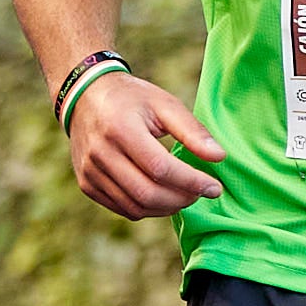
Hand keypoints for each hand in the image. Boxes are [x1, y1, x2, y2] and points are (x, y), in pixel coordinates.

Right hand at [65, 71, 225, 219]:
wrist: (85, 97)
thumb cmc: (132, 99)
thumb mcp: (165, 104)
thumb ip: (193, 130)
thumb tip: (219, 157)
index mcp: (120, 129)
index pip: (161, 168)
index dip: (192, 182)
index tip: (215, 188)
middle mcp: (100, 154)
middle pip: (147, 193)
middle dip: (182, 199)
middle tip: (201, 193)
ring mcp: (90, 172)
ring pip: (135, 207)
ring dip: (167, 208)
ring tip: (186, 195)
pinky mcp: (87, 184)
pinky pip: (123, 208)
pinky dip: (149, 209)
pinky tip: (164, 197)